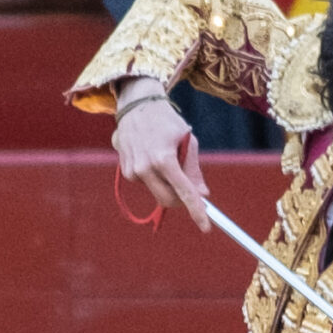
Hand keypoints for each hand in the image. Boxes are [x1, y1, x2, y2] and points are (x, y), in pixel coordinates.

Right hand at [112, 85, 210, 231]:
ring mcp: (133, 171)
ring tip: (166, 157)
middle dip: (181, 201)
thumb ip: (194, 169)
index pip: (183, 192)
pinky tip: (151, 156)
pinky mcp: (126, 171)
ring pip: (157, 191)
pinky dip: (155, 177)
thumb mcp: (187, 140)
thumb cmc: (166, 121)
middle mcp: (145, 168)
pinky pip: (146, 184)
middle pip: (168, 200)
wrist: (136, 105)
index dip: (196, 211)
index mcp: (164, 158)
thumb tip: (202, 194)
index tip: (206, 227)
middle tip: (191, 192)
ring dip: (167, 184)